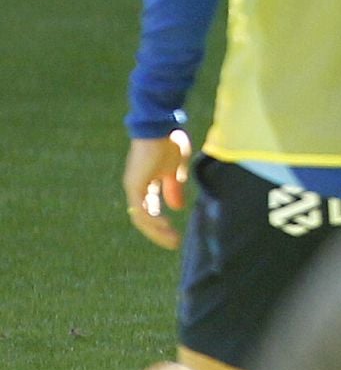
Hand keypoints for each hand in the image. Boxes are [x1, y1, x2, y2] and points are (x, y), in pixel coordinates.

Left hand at [123, 130, 192, 249]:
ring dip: (156, 231)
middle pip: (144, 219)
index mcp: (146, 184)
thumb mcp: (176, 169)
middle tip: (174, 243)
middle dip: (159, 233)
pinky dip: (153, 219)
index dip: (161, 225)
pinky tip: (167, 225)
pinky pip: (142, 209)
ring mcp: (134, 186)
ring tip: (172, 239)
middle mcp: (136, 188)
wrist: (161, 125)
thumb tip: (176, 208)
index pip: (150, 211)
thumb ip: (175, 188)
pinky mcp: (135, 185)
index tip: (176, 236)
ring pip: (141, 218)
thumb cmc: (169, 141)